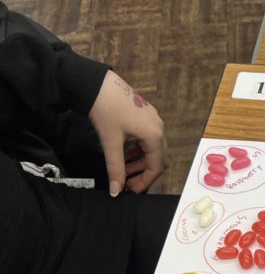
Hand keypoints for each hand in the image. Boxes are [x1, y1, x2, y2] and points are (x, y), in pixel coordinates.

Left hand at [88, 70, 166, 196]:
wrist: (96, 83)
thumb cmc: (106, 111)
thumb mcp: (110, 141)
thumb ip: (115, 168)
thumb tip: (116, 190)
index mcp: (154, 135)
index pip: (157, 166)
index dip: (145, 181)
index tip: (131, 190)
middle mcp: (159, 128)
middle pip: (159, 158)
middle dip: (144, 173)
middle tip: (127, 182)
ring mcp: (154, 120)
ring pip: (153, 149)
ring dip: (141, 161)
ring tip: (123, 168)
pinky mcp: (145, 115)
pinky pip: (148, 138)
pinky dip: (139, 149)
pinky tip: (124, 152)